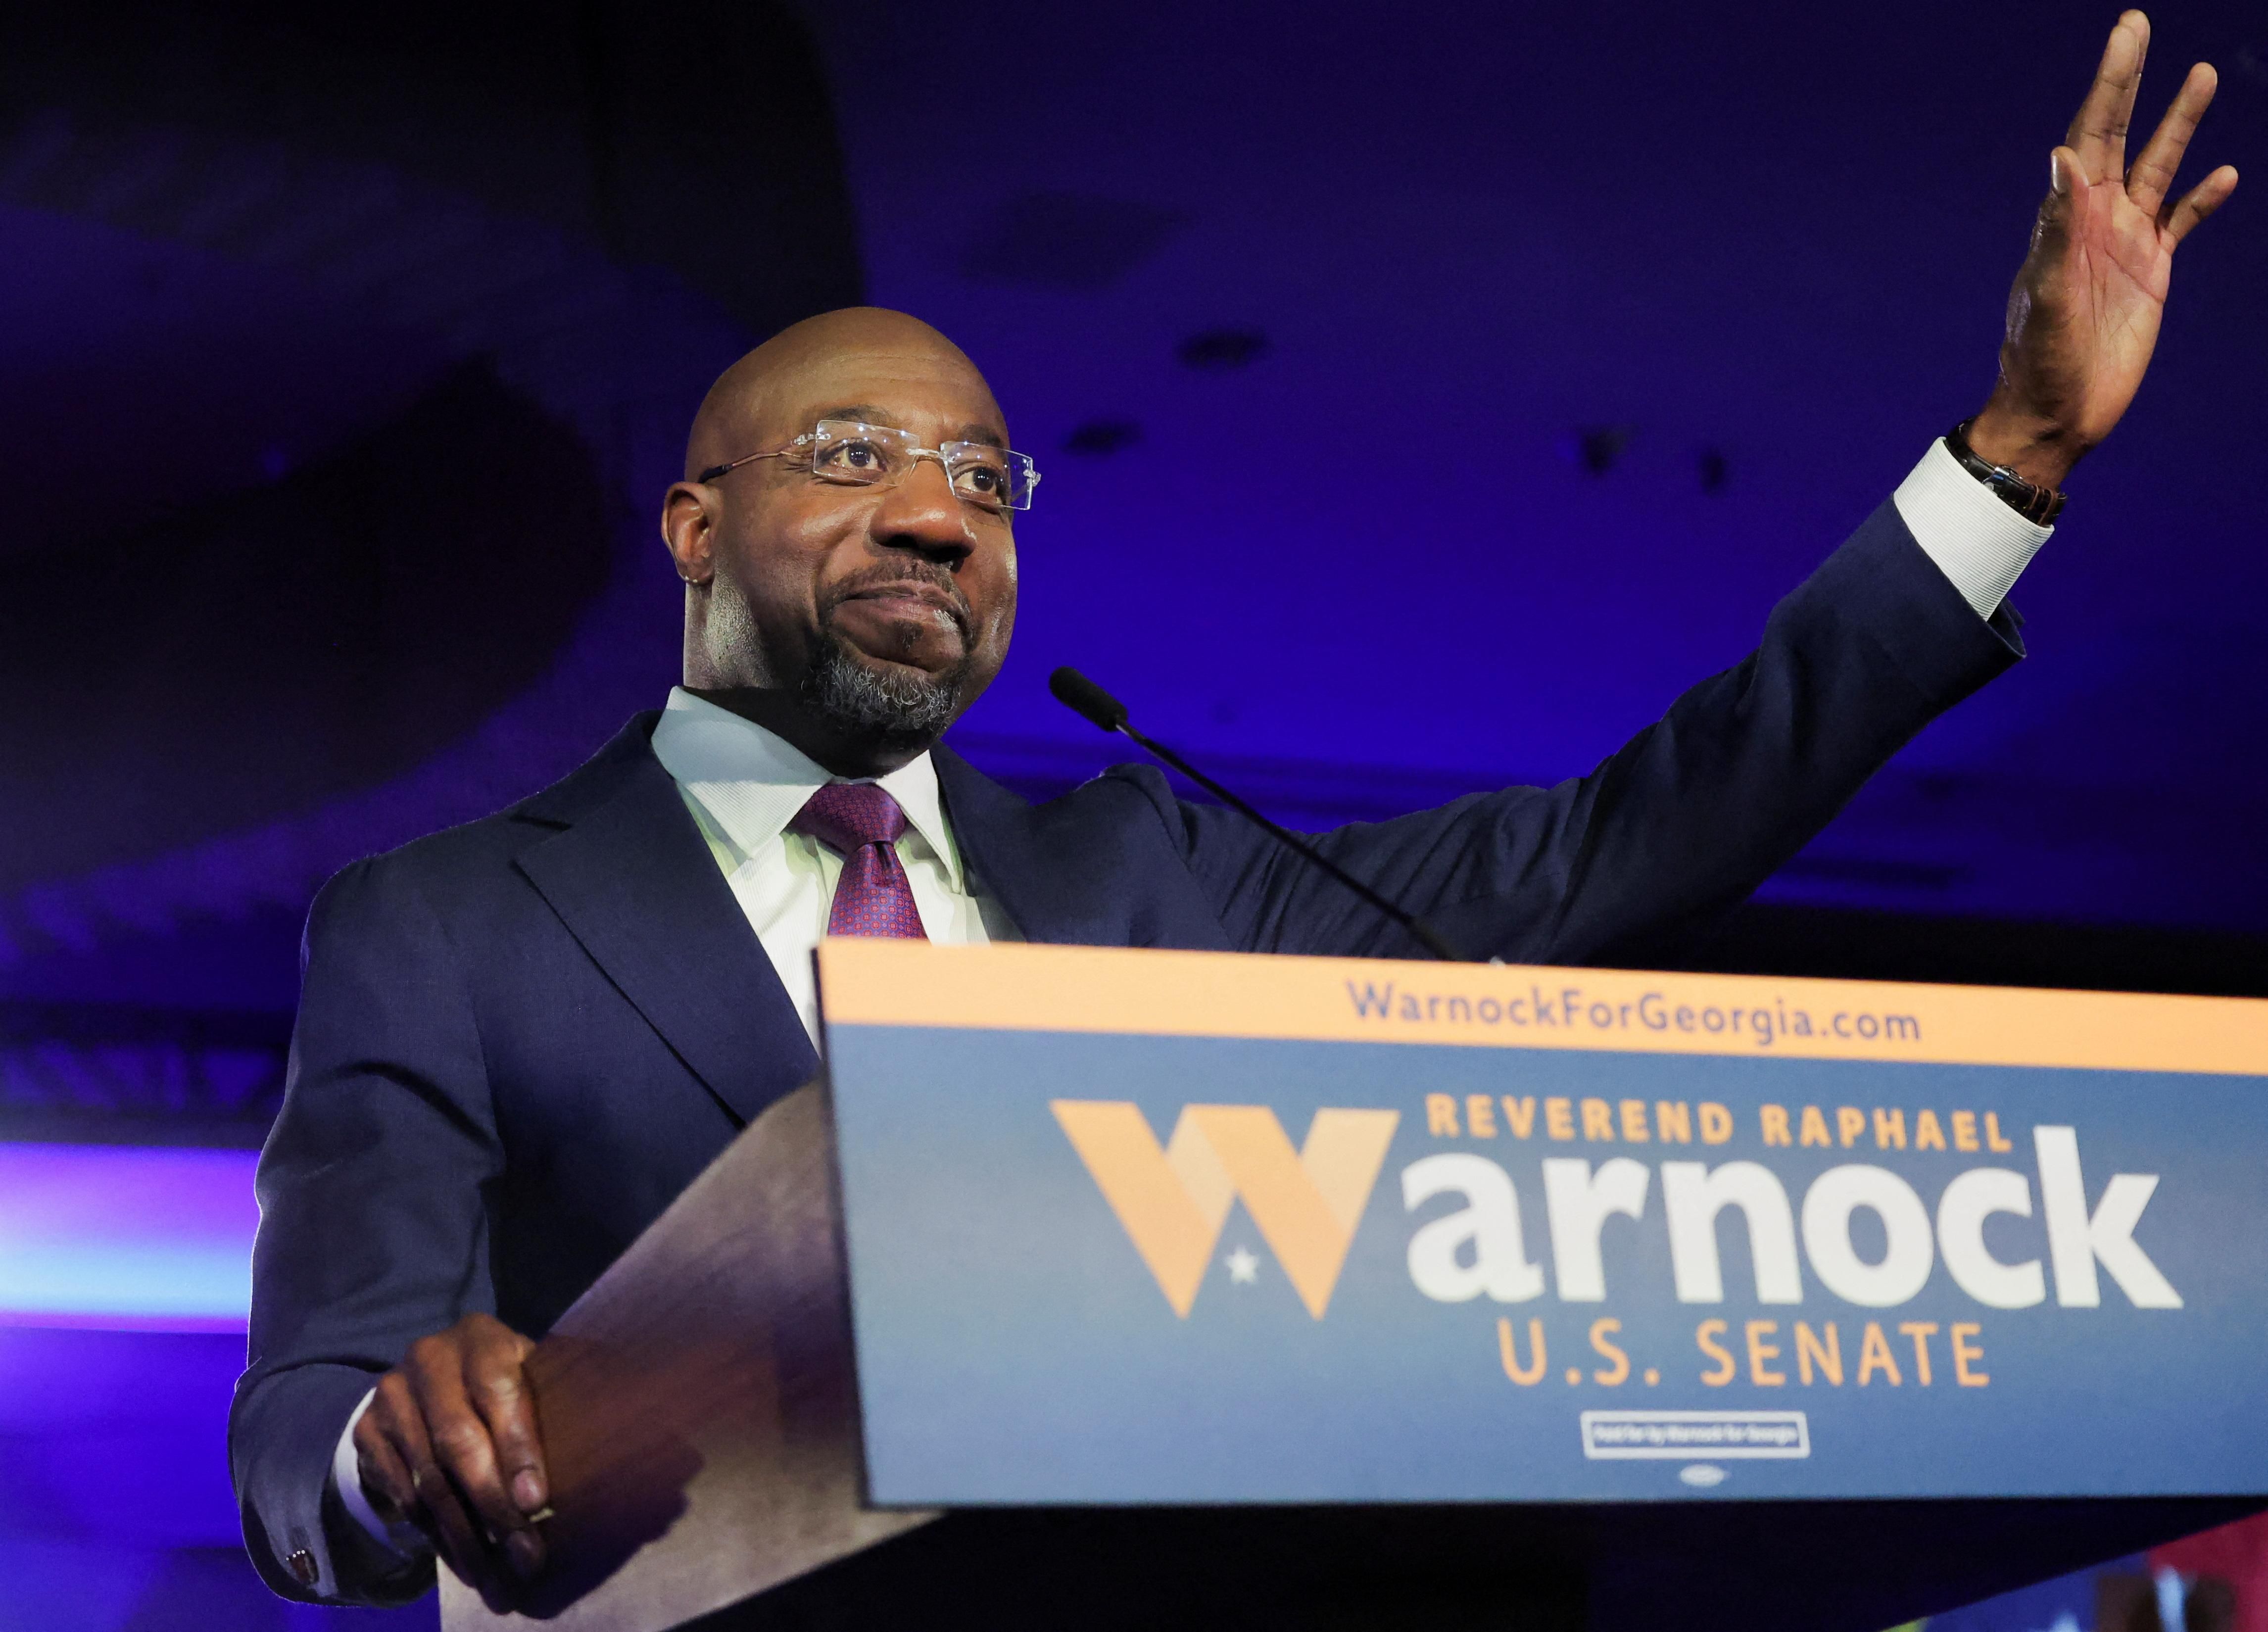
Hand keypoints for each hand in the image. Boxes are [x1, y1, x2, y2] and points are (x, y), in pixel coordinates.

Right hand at [353, 1312, 549, 1609]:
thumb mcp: (529, 1377)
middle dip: (493, 1504)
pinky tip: (461, 1556)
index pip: (498, 1388)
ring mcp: (390, 1394)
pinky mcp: (366, 1430)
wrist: (428, 1381)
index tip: (537, 1500)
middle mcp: (429, 1357)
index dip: (518, 1446)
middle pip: (458, 1440)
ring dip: (464, 1532)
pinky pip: (400, 1491)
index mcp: (480, 1336)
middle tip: (523, 1553)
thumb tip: (603, 1452)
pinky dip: (432, 1529)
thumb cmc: (503, 1383)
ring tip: (496, 1571)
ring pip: (428, 1476)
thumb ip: (552, 1404)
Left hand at [1970, 10, 2237, 488]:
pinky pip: (2182, 221)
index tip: (2126, 35)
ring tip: (2202, 73)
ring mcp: (2127, 241)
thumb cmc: (2040, 360)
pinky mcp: (2152, 271)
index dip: (2108, 83)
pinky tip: (2225, 173)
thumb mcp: (2047, 293)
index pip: (2088, 133)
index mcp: (2066, 217)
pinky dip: (2204, 197)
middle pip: (2118, 133)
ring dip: (2179, 123)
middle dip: (2131, 82)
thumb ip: (2057, 228)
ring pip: (2159, 166)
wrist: (2057, 413)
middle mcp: (2096, 219)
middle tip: (2139, 26)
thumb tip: (2061, 158)